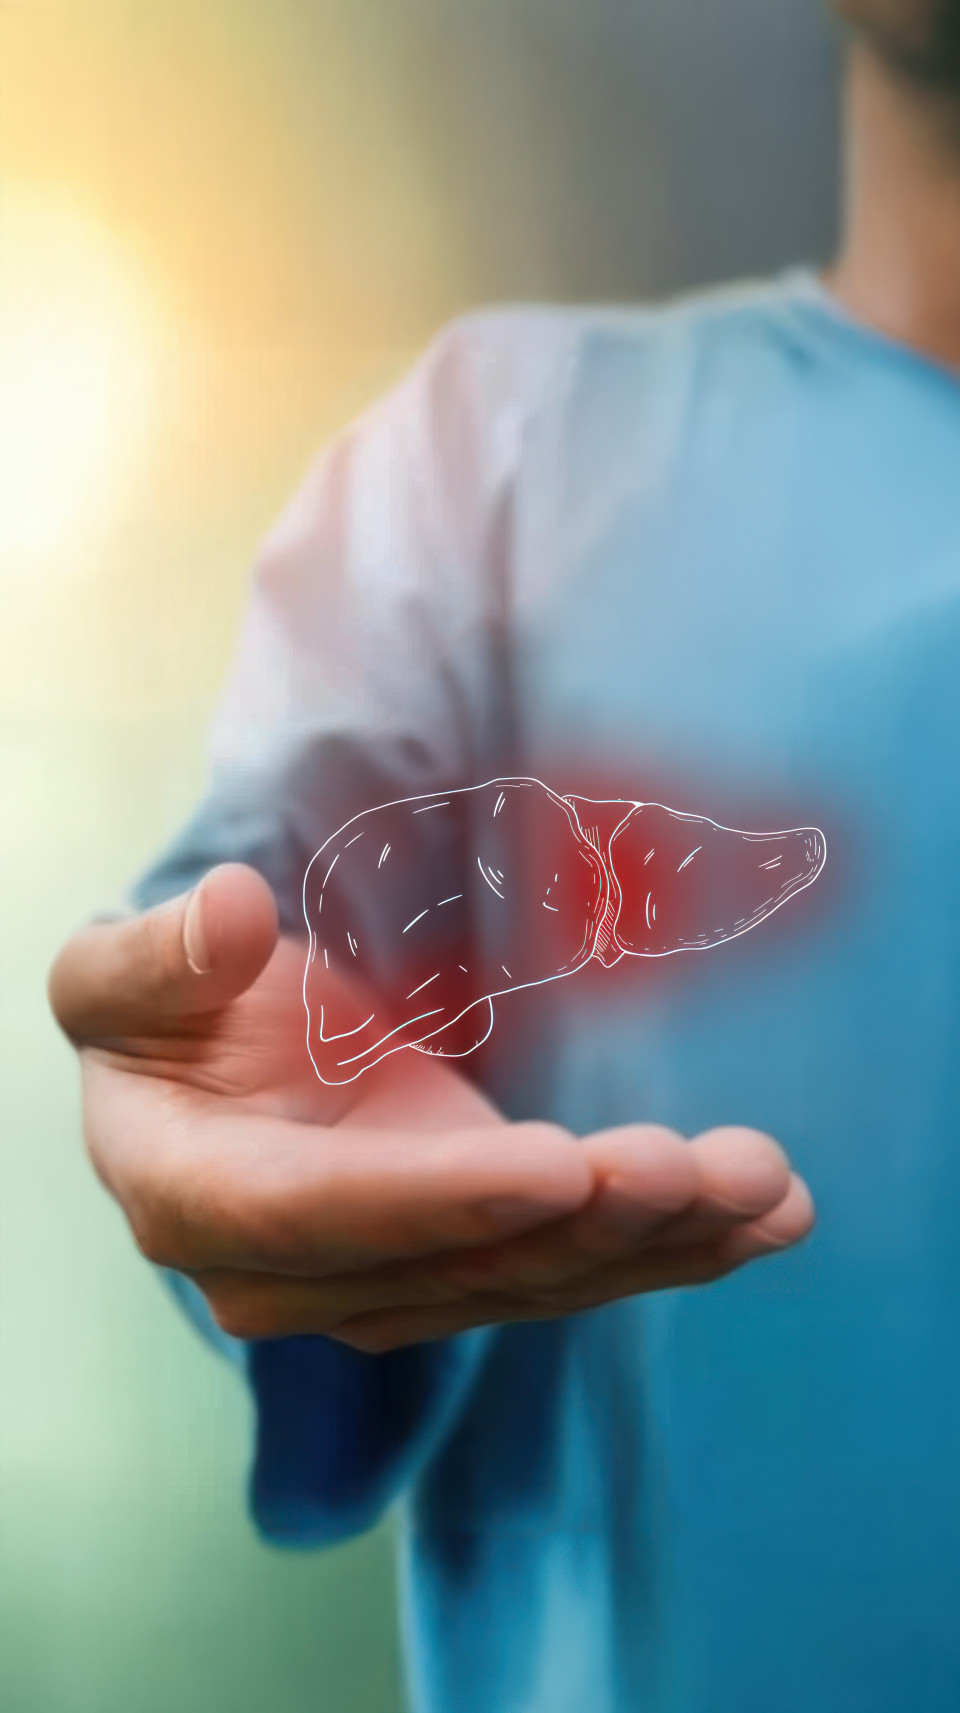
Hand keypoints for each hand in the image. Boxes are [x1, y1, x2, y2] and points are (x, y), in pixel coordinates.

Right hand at [49, 864, 814, 1352]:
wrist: (211, 1065)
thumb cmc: (169, 1010)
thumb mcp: (118, 973)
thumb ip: (153, 958)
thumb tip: (231, 913)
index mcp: (194, 1202)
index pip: (319, 1214)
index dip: (439, 1198)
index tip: (560, 1162)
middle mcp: (292, 1276)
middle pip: (452, 1265)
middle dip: (585, 1221)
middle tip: (699, 1163)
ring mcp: (388, 1280)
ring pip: (530, 1279)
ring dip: (653, 1239)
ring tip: (759, 1183)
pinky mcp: (463, 1264)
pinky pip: (567, 1269)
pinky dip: (670, 1246)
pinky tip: (761, 1217)